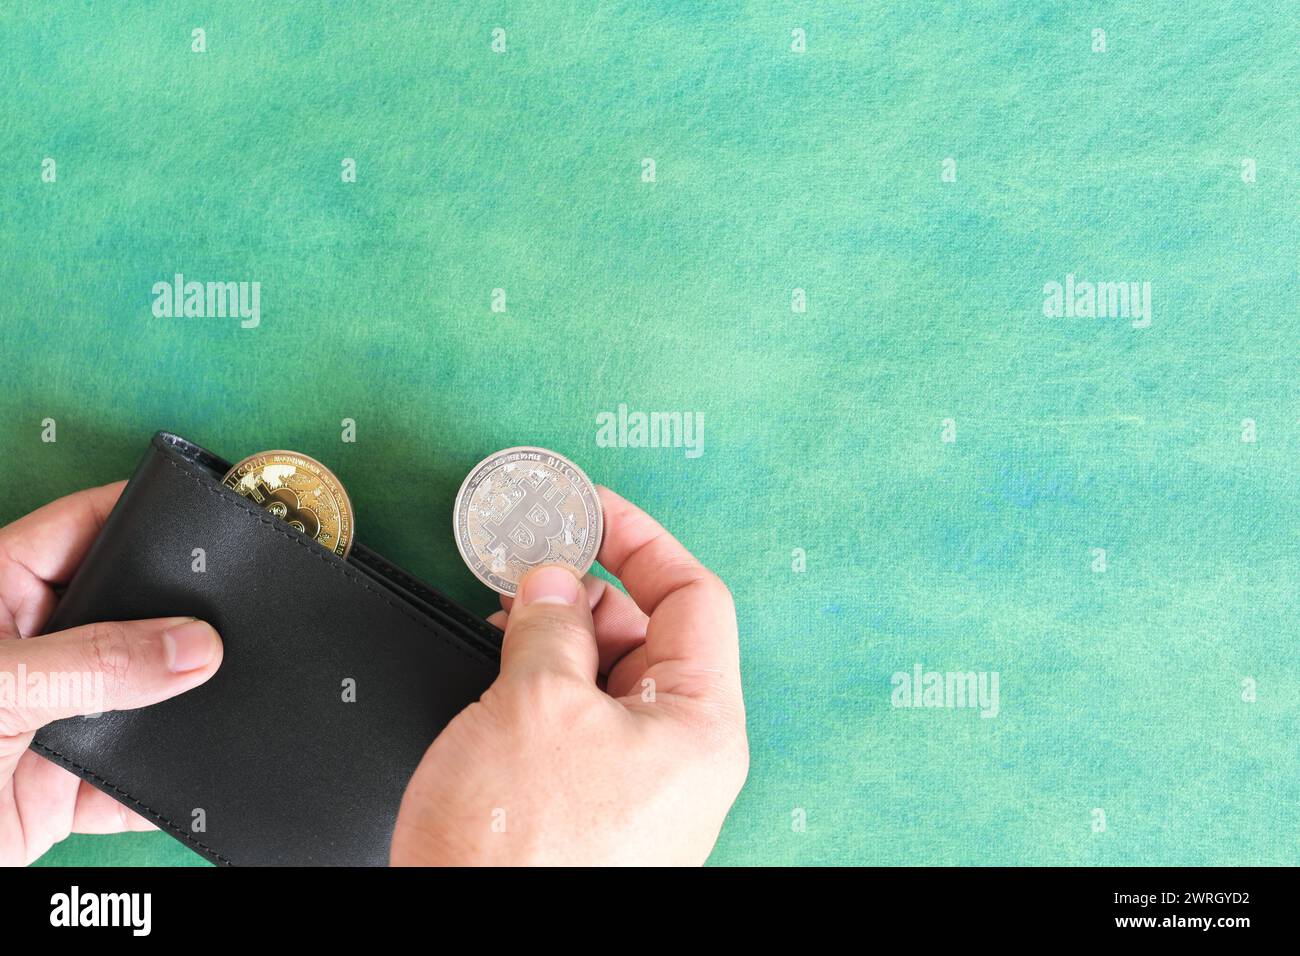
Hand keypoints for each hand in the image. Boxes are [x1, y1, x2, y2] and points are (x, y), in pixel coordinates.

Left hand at [0, 482, 222, 865]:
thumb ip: (96, 662)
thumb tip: (196, 647)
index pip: (85, 529)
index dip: (146, 517)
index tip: (212, 514)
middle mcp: (31, 651)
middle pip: (129, 613)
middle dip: (184, 618)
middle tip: (243, 614)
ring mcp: (52, 720)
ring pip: (145, 697)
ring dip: (186, 703)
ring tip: (241, 688)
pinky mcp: (63, 790)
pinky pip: (137, 782)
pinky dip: (173, 783)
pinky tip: (211, 767)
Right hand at [392, 487, 747, 865]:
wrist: (468, 944)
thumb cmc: (520, 855)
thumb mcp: (534, 706)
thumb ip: (550, 625)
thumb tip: (551, 581)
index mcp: (700, 725)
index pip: (693, 598)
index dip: (640, 542)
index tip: (589, 509)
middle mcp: (678, 754)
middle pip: (648, 634)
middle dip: (588, 591)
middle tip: (526, 565)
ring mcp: (633, 782)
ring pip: (605, 675)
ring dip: (556, 635)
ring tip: (504, 620)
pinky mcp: (587, 802)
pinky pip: (575, 719)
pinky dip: (541, 681)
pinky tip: (501, 668)